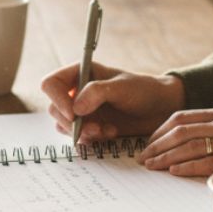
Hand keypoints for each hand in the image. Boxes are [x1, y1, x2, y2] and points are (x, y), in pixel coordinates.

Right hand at [41, 62, 185, 143]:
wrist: (161, 109)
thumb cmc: (144, 90)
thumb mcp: (122, 87)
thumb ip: (98, 92)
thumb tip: (75, 108)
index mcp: (81, 73)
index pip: (51, 84)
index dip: (57, 99)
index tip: (74, 114)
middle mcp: (78, 91)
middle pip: (54, 109)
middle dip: (72, 123)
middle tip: (94, 128)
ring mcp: (83, 110)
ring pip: (64, 126)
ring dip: (82, 133)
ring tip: (105, 131)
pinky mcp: (90, 126)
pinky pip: (78, 137)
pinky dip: (90, 139)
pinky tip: (110, 133)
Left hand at [138, 106, 212, 176]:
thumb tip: (190, 133)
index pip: (182, 118)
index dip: (160, 130)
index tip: (149, 141)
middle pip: (181, 132)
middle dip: (157, 145)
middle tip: (143, 157)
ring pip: (190, 147)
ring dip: (167, 157)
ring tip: (152, 166)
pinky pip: (207, 163)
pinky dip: (188, 166)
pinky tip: (174, 171)